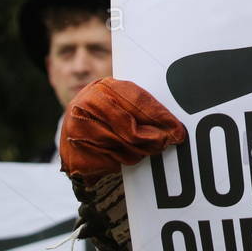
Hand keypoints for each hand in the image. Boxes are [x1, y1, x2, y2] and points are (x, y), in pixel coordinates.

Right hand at [60, 78, 185, 178]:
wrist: (73, 130)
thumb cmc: (106, 113)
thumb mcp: (120, 99)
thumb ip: (140, 105)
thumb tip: (173, 123)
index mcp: (103, 87)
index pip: (139, 102)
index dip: (161, 117)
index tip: (178, 129)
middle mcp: (87, 106)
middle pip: (132, 130)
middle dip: (156, 139)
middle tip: (170, 142)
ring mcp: (78, 131)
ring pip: (125, 149)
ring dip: (142, 152)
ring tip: (148, 148)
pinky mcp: (77, 155)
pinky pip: (113, 163)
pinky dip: (124, 162)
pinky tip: (125, 155)